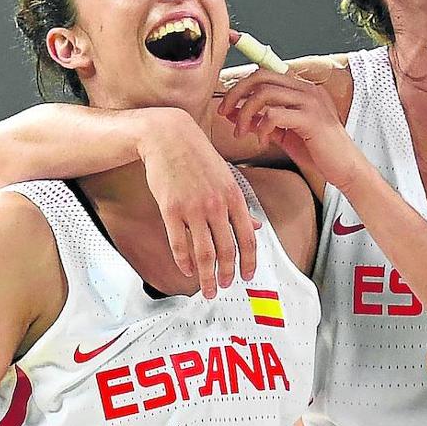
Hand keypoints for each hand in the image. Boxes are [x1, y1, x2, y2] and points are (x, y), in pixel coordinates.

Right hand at [138, 109, 259, 297]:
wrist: (169, 137)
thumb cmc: (199, 156)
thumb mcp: (227, 177)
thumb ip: (241, 206)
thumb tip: (257, 226)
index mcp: (234, 197)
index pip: (248, 237)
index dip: (249, 261)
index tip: (247, 275)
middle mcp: (217, 205)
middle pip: (226, 250)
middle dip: (227, 274)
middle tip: (224, 288)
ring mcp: (193, 208)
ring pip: (204, 252)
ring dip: (206, 276)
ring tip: (207, 288)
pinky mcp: (171, 210)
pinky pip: (180, 243)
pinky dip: (184, 261)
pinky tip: (187, 270)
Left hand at [216, 69, 361, 187]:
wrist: (346, 168)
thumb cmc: (318, 152)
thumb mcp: (283, 133)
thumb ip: (261, 120)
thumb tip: (233, 112)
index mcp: (303, 90)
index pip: (266, 73)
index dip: (242, 81)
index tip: (229, 89)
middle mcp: (308, 90)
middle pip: (262, 77)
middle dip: (236, 93)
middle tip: (224, 112)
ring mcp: (311, 102)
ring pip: (264, 93)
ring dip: (245, 113)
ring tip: (242, 132)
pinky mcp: (311, 119)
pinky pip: (274, 114)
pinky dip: (261, 127)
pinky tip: (262, 140)